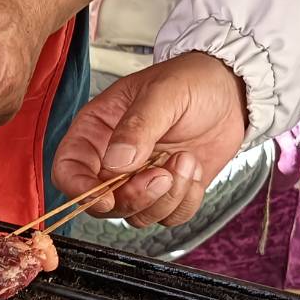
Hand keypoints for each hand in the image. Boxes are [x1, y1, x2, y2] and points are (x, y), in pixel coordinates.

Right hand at [51, 52, 246, 226]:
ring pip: (137, 216)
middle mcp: (112, 160)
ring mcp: (140, 180)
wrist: (232, 90)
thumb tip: (116, 162)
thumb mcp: (163, 93)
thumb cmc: (191, 80)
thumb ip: (137, 127)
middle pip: (102, 203)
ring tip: (185, 160)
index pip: (68, 169)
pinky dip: (186, 201)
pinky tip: (193, 169)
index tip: (104, 198)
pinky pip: (169, 218)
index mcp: (96, 131)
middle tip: (162, 174)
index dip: (79, 190)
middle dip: (134, 196)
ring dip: (167, 197)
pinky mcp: (169, 192)